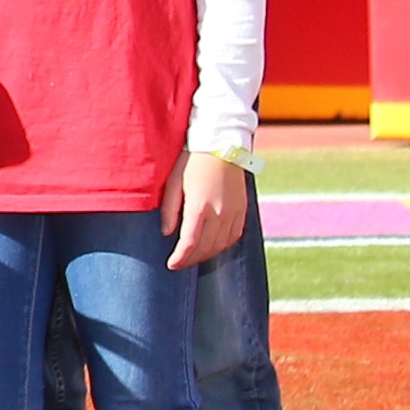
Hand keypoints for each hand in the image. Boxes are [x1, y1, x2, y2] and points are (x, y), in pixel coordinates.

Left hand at [161, 150, 250, 267]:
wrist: (220, 145)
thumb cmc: (191, 161)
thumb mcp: (173, 183)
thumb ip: (170, 211)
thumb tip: (167, 233)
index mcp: (200, 207)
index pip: (190, 243)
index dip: (180, 258)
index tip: (171, 265)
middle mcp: (220, 213)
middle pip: (206, 248)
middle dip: (191, 260)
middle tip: (179, 263)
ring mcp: (234, 212)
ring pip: (221, 245)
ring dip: (206, 255)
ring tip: (193, 256)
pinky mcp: (242, 209)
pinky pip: (234, 236)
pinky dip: (222, 245)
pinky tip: (212, 246)